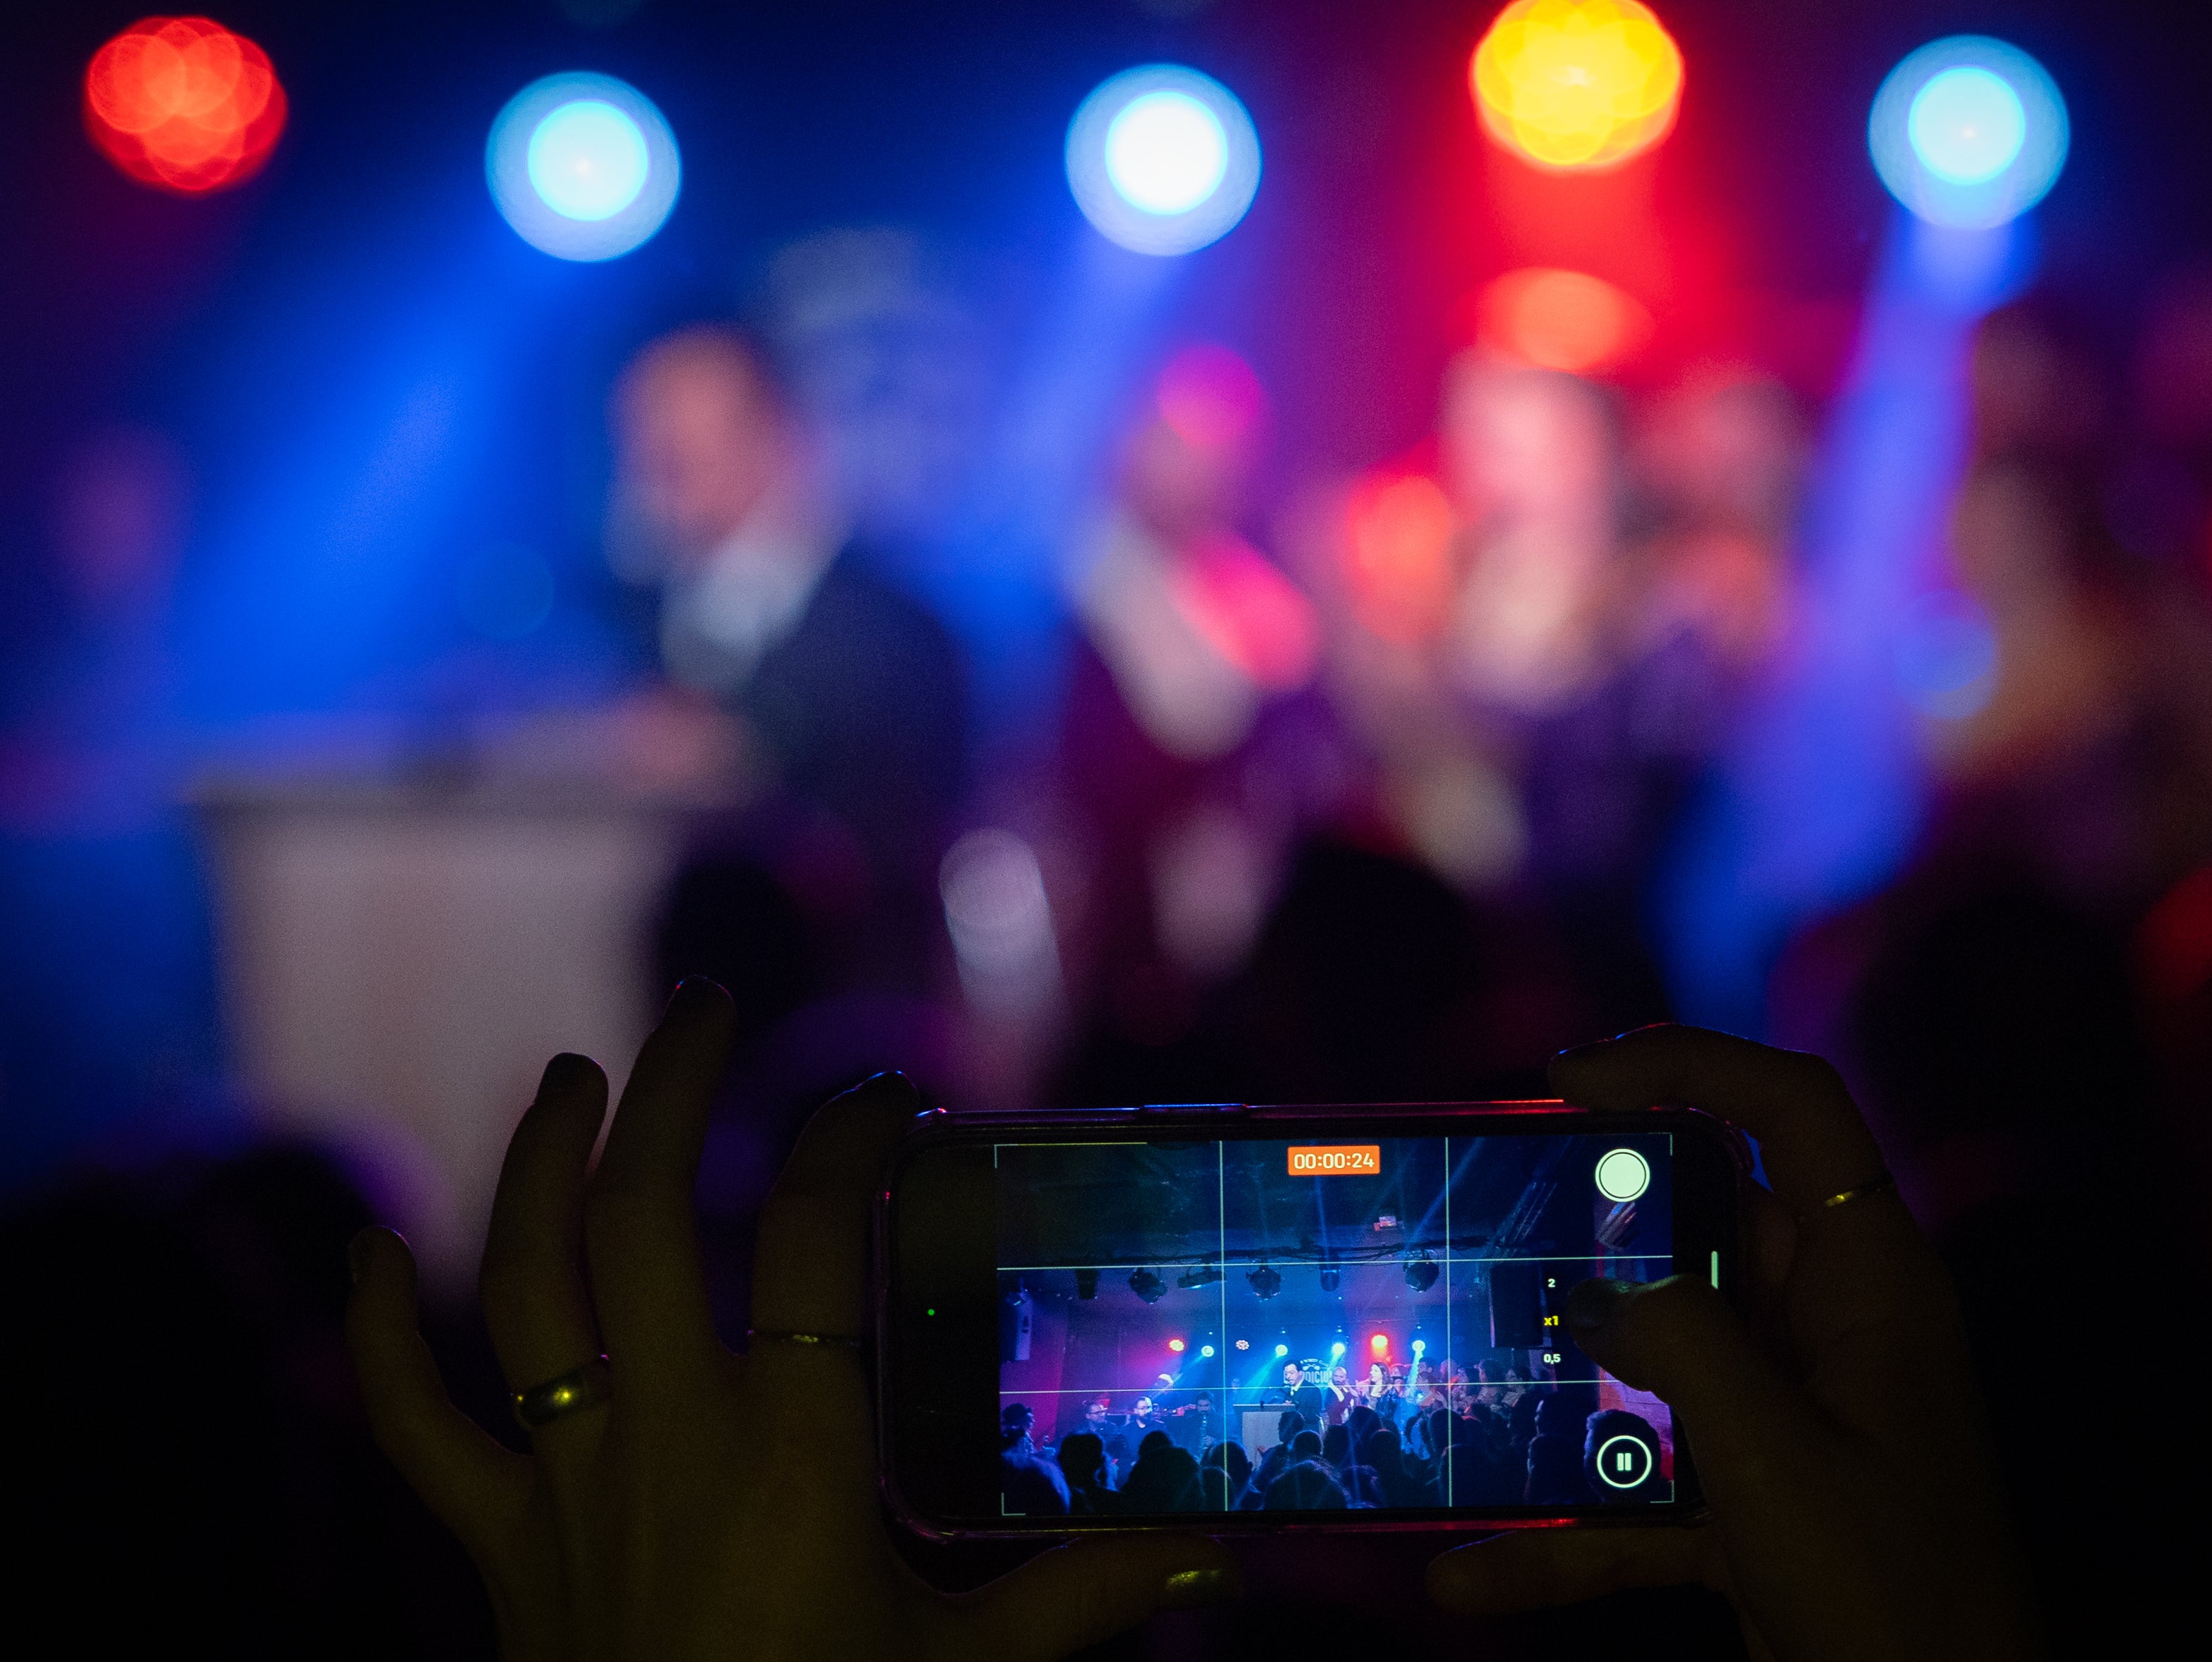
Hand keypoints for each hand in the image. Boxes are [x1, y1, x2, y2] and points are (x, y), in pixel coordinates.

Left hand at [346, 980, 1234, 1661]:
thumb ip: (1085, 1595)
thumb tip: (1214, 1547)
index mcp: (794, 1451)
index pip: (821, 1231)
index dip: (852, 1135)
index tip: (887, 1093)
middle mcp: (669, 1437)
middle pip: (646, 1215)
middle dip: (672, 1090)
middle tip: (703, 1007)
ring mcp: (569, 1484)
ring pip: (525, 1285)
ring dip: (539, 1163)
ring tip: (573, 1075)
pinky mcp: (501, 1547)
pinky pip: (415, 1425)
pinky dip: (380, 1334)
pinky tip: (364, 1254)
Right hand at [1426, 1025, 2040, 1661]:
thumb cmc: (1896, 1599)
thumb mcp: (1776, 1462)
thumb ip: (1685, 1353)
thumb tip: (1605, 1302)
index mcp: (1872, 1285)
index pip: (1793, 1110)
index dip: (1689, 1062)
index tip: (1570, 1078)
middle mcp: (1835, 1330)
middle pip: (1704, 1228)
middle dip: (1596, 1231)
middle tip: (1488, 1224)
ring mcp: (1796, 1416)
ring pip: (1661, 1360)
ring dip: (1568, 1390)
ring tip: (1463, 1383)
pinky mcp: (1759, 1501)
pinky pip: (1646, 1484)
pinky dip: (1571, 1526)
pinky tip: (1477, 1567)